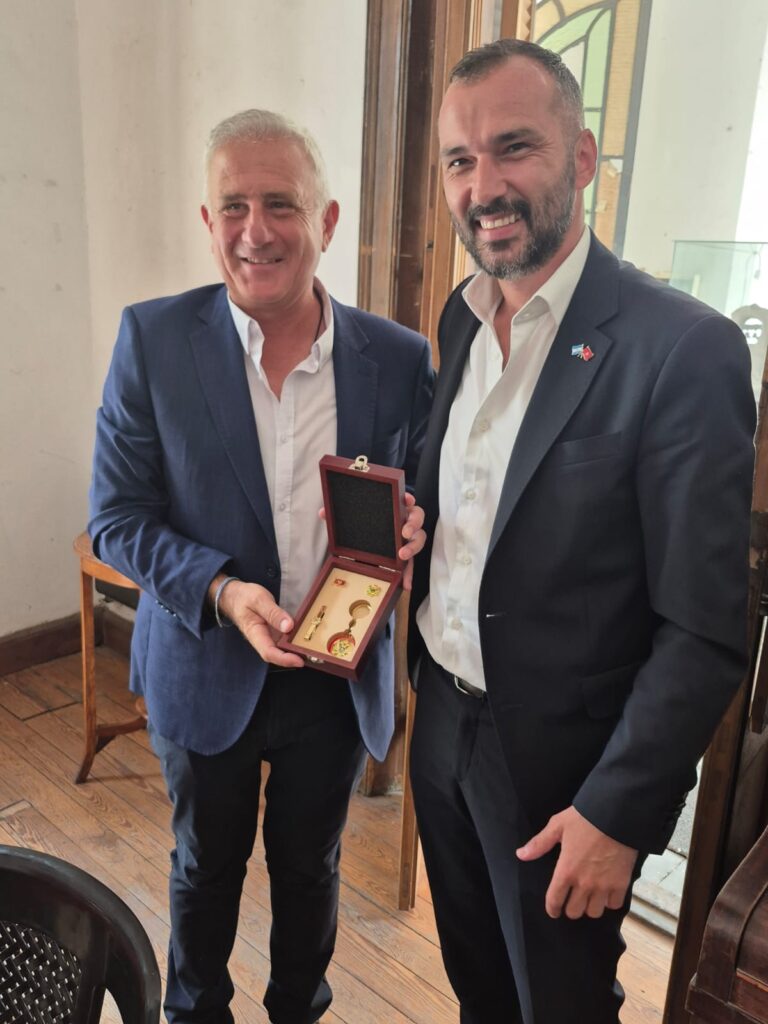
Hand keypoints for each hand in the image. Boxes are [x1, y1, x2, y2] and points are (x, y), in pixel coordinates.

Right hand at [211, 575, 303, 667]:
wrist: (233, 595)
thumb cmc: (244, 597)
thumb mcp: (259, 600)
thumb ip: (273, 613)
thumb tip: (288, 626)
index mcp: (255, 634)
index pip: (269, 652)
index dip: (284, 659)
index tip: (299, 660)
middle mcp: (261, 639)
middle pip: (277, 655)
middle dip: (294, 658)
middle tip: (312, 656)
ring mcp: (267, 636)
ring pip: (281, 649)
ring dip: (295, 651)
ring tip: (312, 649)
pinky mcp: (271, 632)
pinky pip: (283, 640)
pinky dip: (293, 641)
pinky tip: (304, 638)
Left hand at [318, 493, 425, 590]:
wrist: (366, 539)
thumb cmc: (364, 523)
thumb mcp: (352, 517)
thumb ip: (339, 513)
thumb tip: (323, 513)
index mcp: (394, 508)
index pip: (405, 499)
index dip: (408, 499)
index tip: (407, 500)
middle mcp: (404, 521)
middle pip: (417, 518)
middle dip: (414, 524)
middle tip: (405, 532)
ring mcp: (407, 539)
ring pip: (418, 539)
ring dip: (413, 547)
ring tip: (403, 555)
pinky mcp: (405, 556)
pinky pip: (411, 565)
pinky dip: (409, 575)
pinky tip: (406, 584)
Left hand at [516, 806, 637, 919]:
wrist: (616, 814)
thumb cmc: (584, 819)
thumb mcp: (558, 825)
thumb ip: (540, 843)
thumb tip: (521, 855)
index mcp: (566, 870)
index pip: (554, 900)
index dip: (552, 909)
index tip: (553, 911)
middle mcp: (584, 883)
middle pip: (574, 912)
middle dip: (571, 908)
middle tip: (572, 899)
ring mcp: (604, 885)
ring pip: (594, 912)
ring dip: (590, 906)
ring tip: (589, 897)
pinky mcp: (621, 884)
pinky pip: (614, 905)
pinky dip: (609, 901)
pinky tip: (606, 892)